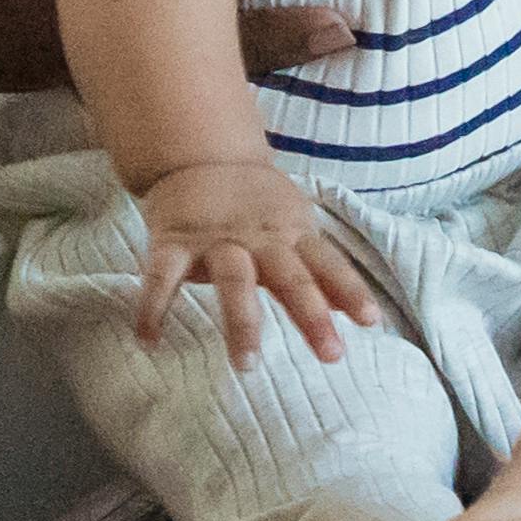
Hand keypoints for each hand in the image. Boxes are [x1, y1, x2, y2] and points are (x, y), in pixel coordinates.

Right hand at [131, 156, 380, 368]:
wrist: (201, 156)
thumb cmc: (257, 206)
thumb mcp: (295, 228)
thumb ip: (319, 270)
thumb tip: (352, 312)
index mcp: (292, 233)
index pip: (327, 263)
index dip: (350, 290)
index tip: (371, 322)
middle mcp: (259, 238)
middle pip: (290, 276)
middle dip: (311, 315)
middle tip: (331, 355)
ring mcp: (215, 239)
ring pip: (234, 280)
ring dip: (242, 322)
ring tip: (247, 364)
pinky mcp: (173, 240)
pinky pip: (161, 276)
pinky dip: (153, 307)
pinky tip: (148, 340)